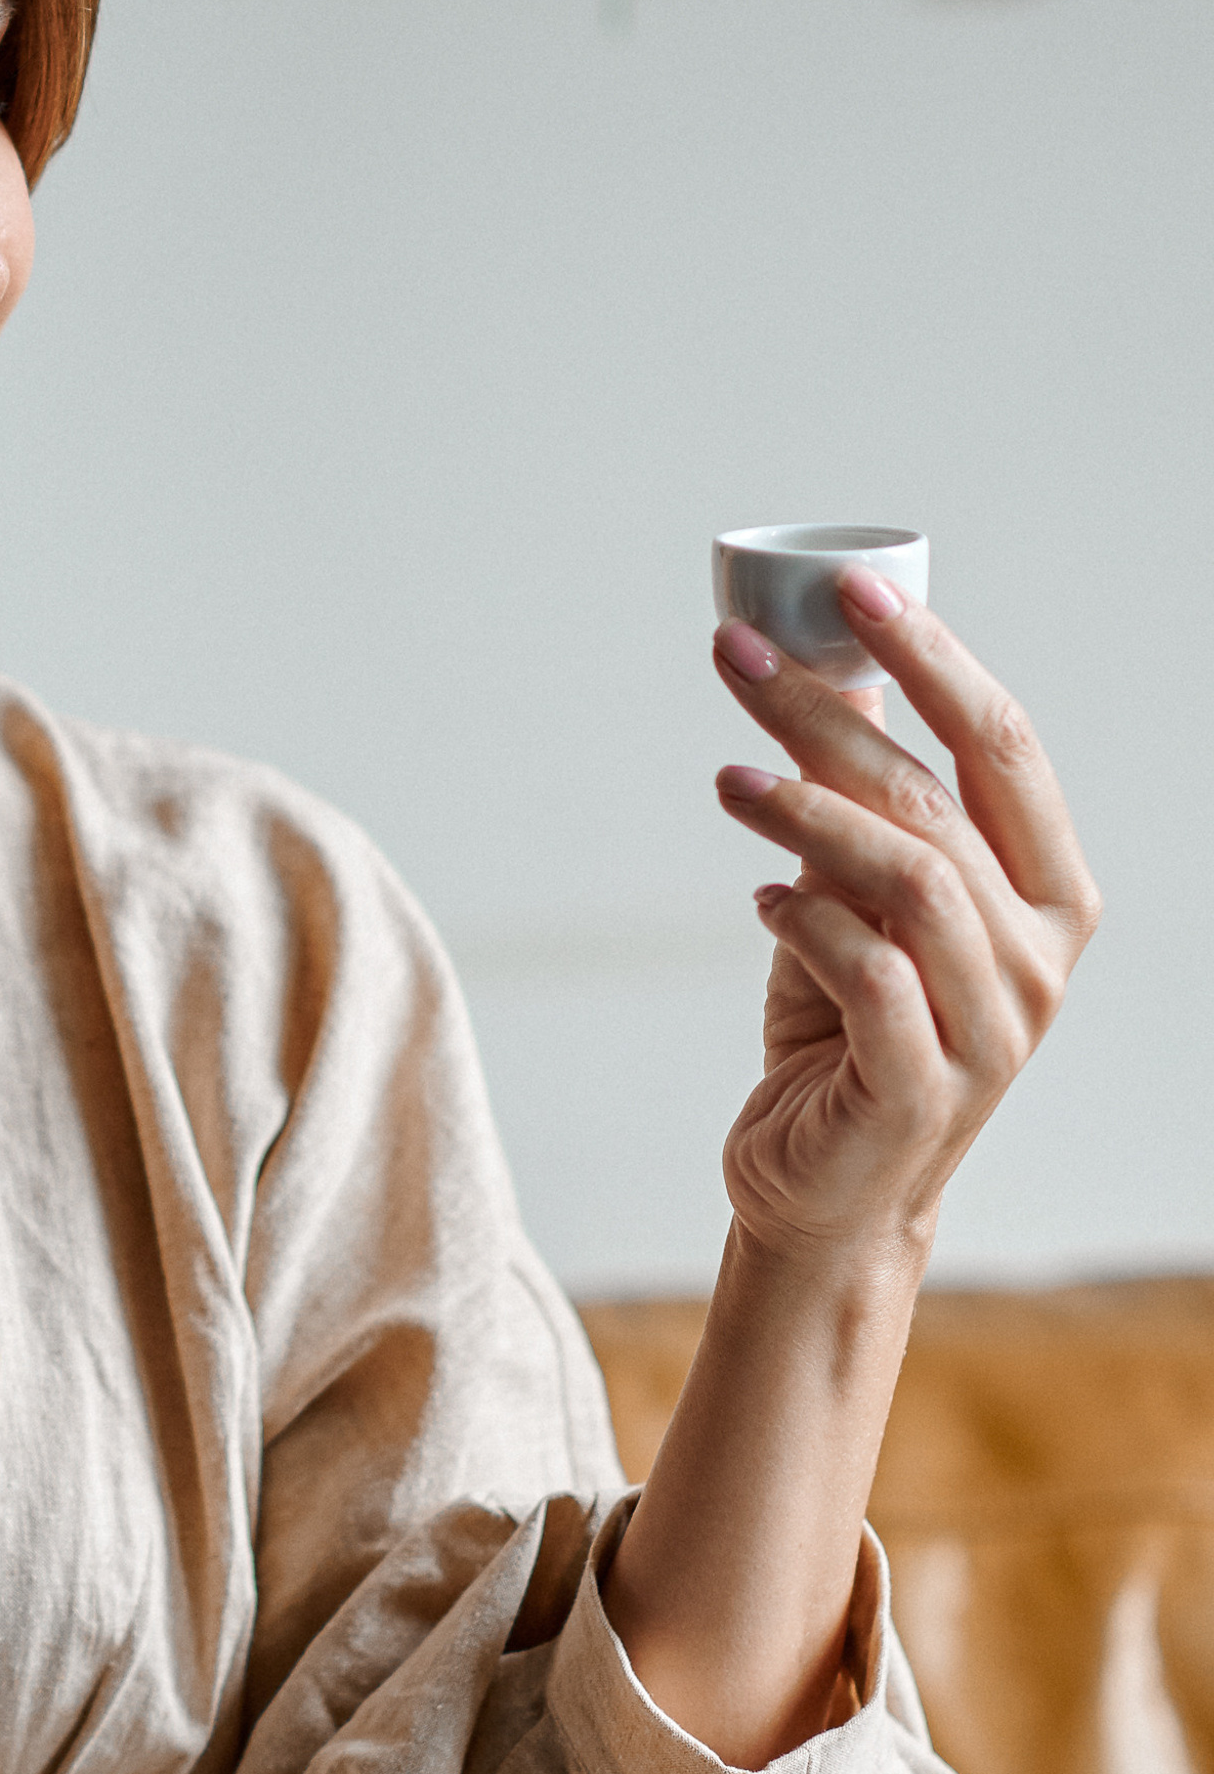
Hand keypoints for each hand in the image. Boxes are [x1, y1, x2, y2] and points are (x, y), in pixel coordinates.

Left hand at [710, 569, 1098, 1266]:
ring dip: (802, 810)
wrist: (827, 1186)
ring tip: (726, 780)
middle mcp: (1038, 955)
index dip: (932, 656)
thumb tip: (825, 670)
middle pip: (936, 795)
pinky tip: (761, 902)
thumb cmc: (846, 1024)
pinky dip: (804, 920)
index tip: (850, 587)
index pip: (1003, 744)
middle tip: (734, 658)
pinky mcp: (924, 1085)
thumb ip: (864, 804)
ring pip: (906, 875)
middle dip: (828, 711)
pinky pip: (866, 970)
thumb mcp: (859, 898)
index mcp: (1047, 891)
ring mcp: (992, 1026)